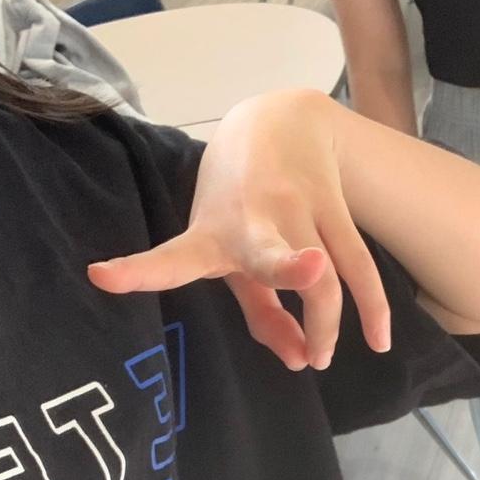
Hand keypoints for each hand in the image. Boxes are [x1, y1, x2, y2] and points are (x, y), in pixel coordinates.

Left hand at [89, 91, 390, 370]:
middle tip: (298, 342)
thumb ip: (261, 311)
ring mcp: (296, 210)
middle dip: (283, 278)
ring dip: (326, 324)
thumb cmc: (240, 203)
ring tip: (319, 357)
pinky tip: (378, 341)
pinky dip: (373, 307)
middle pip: (268, 257)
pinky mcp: (335, 207)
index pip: (171, 259)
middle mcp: (252, 220)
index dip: (137, 272)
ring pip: (324, 276)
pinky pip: (360, 265)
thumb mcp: (232, 253)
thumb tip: (299, 360)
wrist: (280, 120)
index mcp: (208, 235)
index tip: (101, 276)